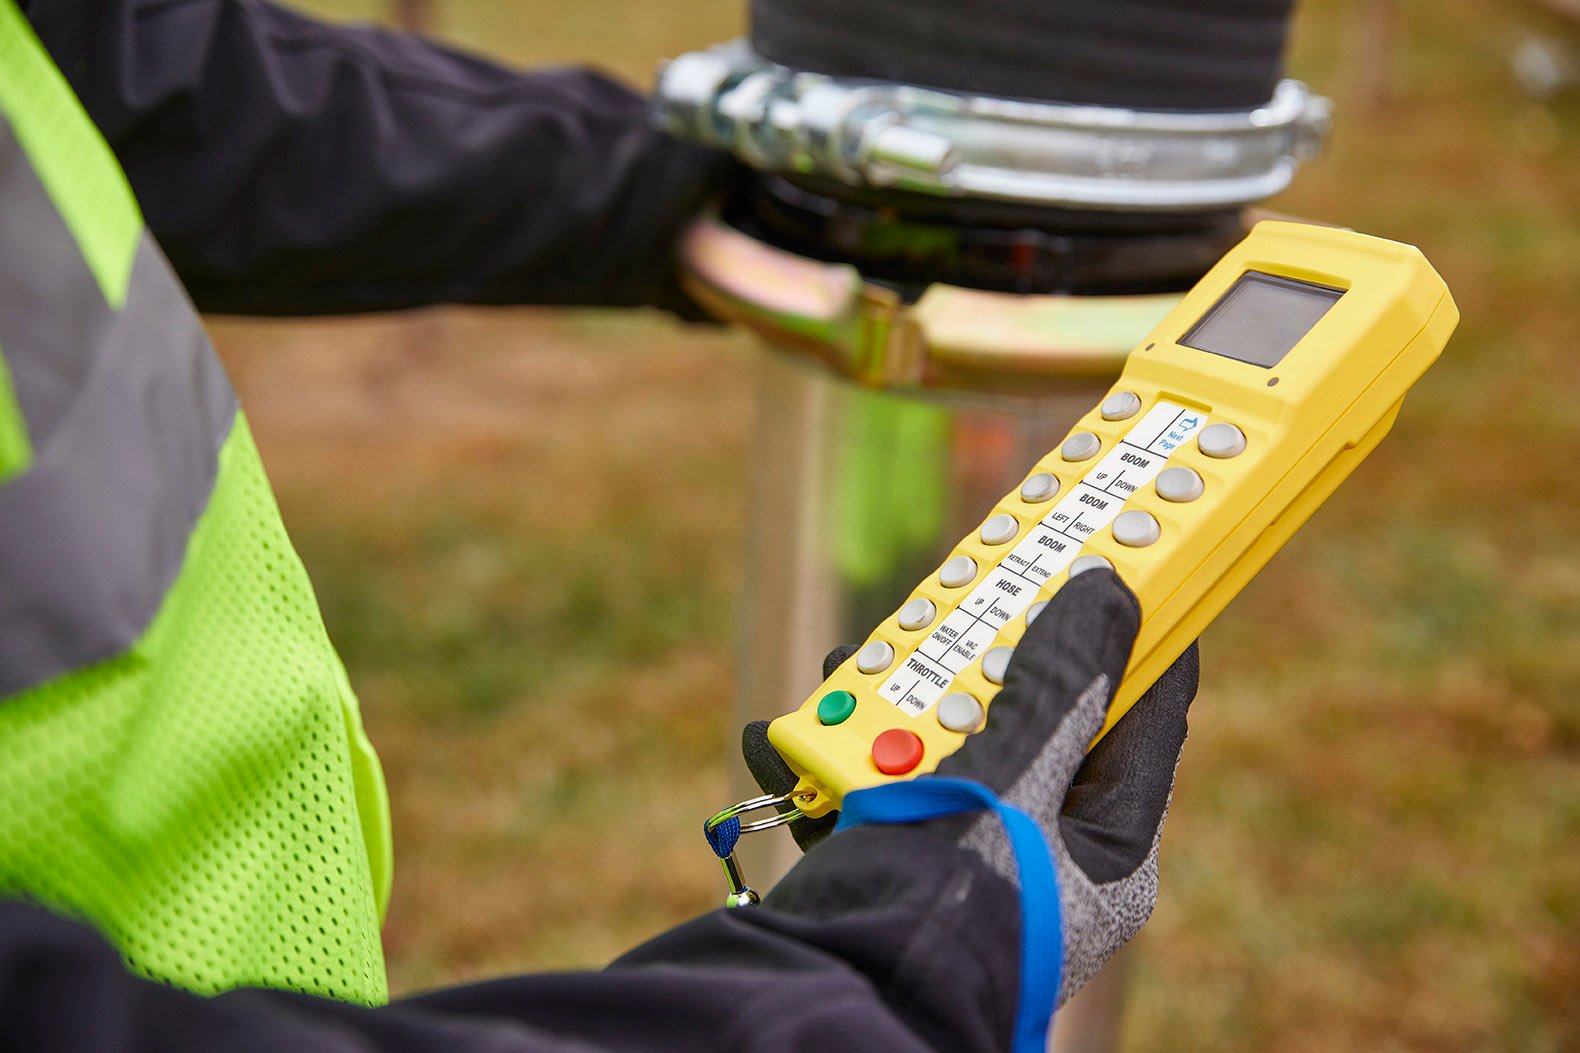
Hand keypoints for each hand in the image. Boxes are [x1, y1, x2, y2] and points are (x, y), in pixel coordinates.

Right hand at [741, 568, 1197, 1003]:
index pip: (1144, 718)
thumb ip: (1053, 688)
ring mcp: (967, 856)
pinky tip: (787, 733)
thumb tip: (1108, 591)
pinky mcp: (895, 863)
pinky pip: (874, 787)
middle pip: (1032, 719)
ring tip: (847, 665)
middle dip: (983, 658)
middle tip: (964, 597)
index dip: (1137, 636)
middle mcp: (1041, 850)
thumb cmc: (940, 913)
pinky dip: (834, 756)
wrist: (828, 999)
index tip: (1126, 559)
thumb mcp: (1007, 785)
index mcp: (1105, 849)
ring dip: (891, 700)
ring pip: (944, 743)